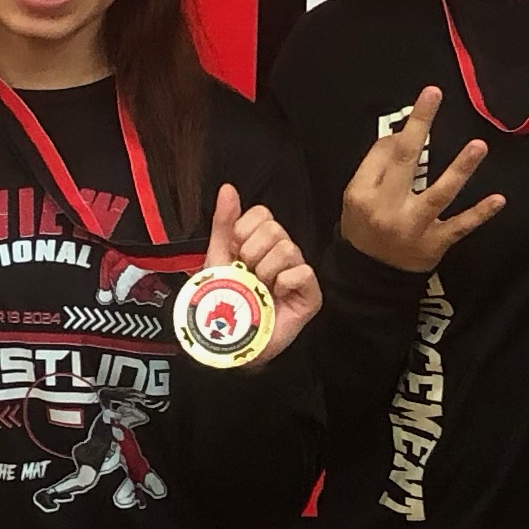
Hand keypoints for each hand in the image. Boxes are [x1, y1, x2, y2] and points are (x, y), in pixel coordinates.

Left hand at [205, 179, 323, 354]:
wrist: (229, 340)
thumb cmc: (224, 300)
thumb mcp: (218, 258)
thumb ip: (224, 223)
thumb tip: (228, 188)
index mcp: (261, 242)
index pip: (262, 213)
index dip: (244, 230)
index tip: (235, 252)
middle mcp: (283, 253)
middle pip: (275, 229)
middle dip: (252, 252)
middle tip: (247, 273)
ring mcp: (298, 273)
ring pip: (288, 249)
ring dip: (265, 270)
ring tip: (259, 288)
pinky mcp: (311, 295)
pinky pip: (302, 272)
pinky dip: (284, 283)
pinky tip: (275, 296)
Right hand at [340, 90, 499, 273]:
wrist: (370, 278)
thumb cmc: (365, 228)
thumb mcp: (356, 197)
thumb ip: (376, 167)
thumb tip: (400, 136)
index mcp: (363, 193)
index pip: (383, 154)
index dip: (399, 134)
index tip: (414, 121)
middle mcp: (387, 209)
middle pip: (404, 161)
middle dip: (419, 126)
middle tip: (434, 94)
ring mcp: (413, 227)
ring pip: (438, 194)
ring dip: (460, 169)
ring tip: (479, 146)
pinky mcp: (435, 244)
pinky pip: (460, 226)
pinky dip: (479, 214)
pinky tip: (499, 199)